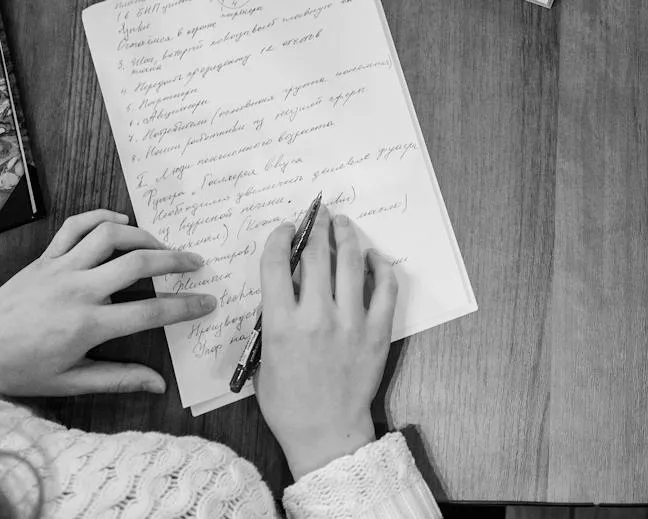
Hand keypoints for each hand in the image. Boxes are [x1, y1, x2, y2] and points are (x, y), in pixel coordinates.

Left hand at [0, 209, 214, 397]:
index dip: (185, 307)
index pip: (149, 312)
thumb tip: (159, 385)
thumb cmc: (18, 370)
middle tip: (196, 263)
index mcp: (87, 326)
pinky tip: (121, 222)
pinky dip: (102, 217)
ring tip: (161, 246)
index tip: (208, 302)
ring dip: (143, 235)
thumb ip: (118, 378)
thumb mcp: (69, 382)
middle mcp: (77, 291)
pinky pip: (76, 226)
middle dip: (175, 261)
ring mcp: (60, 269)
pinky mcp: (44, 257)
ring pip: (111, 235)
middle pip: (138, 263)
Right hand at [257, 208, 396, 478]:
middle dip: (316, 227)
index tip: (285, 230)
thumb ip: (271, 320)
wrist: (325, 431)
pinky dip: (379, 266)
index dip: (280, 238)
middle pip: (316, 255)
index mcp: (281, 325)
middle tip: (318, 215)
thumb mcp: (262, 359)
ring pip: (351, 262)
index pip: (277, 264)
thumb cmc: (288, 402)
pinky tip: (373, 257)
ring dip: (346, 236)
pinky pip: (384, 288)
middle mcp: (316, 317)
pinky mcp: (377, 331)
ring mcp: (350, 322)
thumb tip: (284, 286)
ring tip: (343, 224)